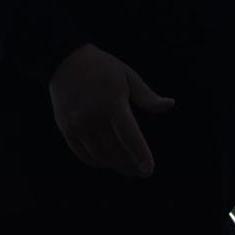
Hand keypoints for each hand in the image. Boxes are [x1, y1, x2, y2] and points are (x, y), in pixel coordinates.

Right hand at [48, 44, 173, 176]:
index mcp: (112, 104)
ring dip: (115, 165)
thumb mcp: (129, 76)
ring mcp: (78, 126)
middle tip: (142, 172)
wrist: (65, 62)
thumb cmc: (103, 68)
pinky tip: (108, 162)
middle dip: (131, 164)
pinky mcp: (67, 130)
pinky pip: (83, 155)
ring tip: (128, 169)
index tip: (149, 170)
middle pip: (116, 151)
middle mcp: (94, 118)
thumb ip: (147, 96)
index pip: (130, 136)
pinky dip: (97, 162)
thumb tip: (170, 105)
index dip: (141, 155)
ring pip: (100, 156)